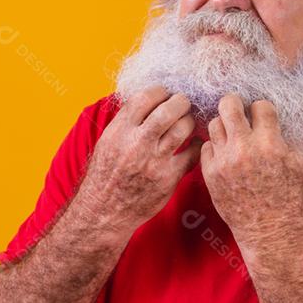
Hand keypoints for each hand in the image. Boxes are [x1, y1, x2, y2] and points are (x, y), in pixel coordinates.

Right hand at [75, 86, 202, 238]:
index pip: (146, 97)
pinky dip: (197, 145)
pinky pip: (193, 153)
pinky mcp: (168, 178)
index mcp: (119, 130)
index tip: (165, 94)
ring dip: (189, 121)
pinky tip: (193, 144)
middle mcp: (137, 143)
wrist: (105, 210)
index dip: (160, 92)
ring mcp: (154, 161)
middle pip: (169, 109)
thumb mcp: (107, 141)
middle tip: (183, 105)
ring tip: (186, 123)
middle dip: (181, 102)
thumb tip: (148, 100)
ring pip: (183, 128)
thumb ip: (126, 121)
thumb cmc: (106, 174)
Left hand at [200, 94, 302, 252]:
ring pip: (213, 123)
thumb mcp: (298, 162)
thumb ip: (286, 136)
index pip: (260, 105)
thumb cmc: (287, 196)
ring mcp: (224, 160)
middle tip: (238, 110)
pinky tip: (226, 153)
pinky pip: (206, 146)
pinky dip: (216, 146)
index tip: (262, 116)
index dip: (262, 108)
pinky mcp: (210, 173)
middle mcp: (244, 148)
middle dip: (234, 103)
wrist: (268, 228)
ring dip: (224, 125)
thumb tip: (274, 117)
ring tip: (233, 134)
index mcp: (270, 143)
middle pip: (228, 104)